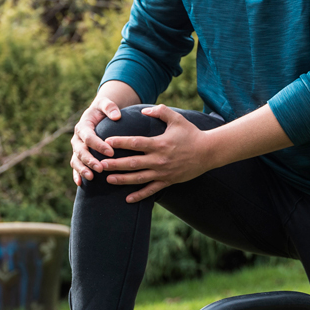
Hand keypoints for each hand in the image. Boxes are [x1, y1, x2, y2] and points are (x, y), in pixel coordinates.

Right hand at [70, 96, 122, 185]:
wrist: (96, 115)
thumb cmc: (102, 110)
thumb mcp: (105, 104)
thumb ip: (110, 107)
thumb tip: (117, 116)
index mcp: (83, 126)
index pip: (89, 137)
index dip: (98, 145)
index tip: (111, 152)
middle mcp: (77, 139)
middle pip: (80, 151)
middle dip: (89, 160)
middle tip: (100, 168)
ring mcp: (76, 149)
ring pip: (76, 160)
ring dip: (82, 169)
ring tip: (91, 177)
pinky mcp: (77, 156)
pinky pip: (75, 167)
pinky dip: (76, 175)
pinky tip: (81, 184)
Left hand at [100, 105, 214, 201]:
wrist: (209, 152)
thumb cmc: (191, 133)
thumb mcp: (177, 119)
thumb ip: (160, 112)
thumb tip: (143, 110)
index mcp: (159, 144)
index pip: (135, 143)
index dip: (120, 142)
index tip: (107, 142)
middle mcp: (159, 159)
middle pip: (132, 163)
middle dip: (115, 164)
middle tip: (100, 165)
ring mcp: (163, 172)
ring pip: (139, 178)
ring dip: (123, 180)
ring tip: (108, 180)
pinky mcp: (168, 181)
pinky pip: (151, 191)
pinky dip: (139, 196)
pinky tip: (127, 199)